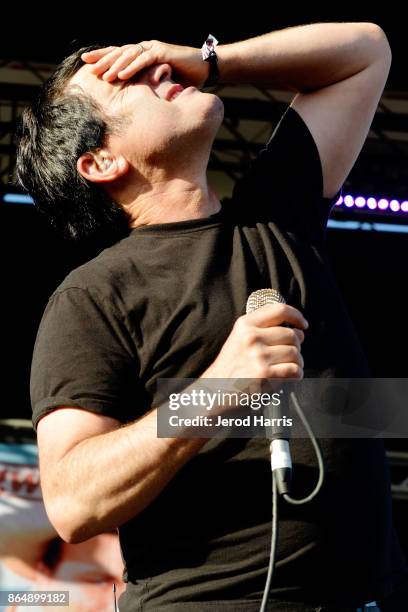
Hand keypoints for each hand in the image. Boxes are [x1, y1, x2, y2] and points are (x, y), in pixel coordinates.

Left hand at [81, 41, 209, 87]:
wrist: (204, 68)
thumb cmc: (184, 78)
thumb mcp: (161, 83)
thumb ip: (147, 86)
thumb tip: (134, 101)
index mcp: (142, 55)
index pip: (119, 54)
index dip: (103, 57)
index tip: (87, 63)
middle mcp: (145, 49)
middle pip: (119, 52)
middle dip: (103, 59)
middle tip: (88, 67)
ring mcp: (153, 49)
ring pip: (129, 55)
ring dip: (115, 65)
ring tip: (103, 75)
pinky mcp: (163, 52)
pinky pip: (144, 59)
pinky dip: (132, 66)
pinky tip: (122, 74)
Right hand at [203, 303, 307, 380]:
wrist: (216, 389)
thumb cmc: (232, 364)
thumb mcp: (239, 337)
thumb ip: (261, 327)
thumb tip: (296, 327)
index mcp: (245, 324)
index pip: (279, 310)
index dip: (296, 316)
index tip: (302, 324)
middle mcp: (251, 337)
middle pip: (292, 334)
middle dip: (297, 345)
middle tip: (290, 353)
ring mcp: (258, 356)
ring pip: (295, 353)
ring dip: (298, 361)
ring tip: (288, 366)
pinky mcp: (264, 374)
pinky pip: (294, 370)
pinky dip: (297, 374)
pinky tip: (290, 376)